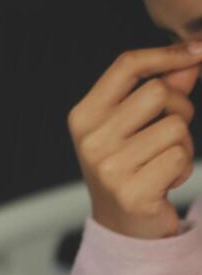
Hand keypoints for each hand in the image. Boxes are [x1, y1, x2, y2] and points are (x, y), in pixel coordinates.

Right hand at [69, 43, 201, 239]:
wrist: (121, 223)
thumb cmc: (130, 164)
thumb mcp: (136, 122)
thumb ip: (163, 87)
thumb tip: (193, 56)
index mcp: (84, 117)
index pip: (126, 66)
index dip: (167, 54)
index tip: (197, 52)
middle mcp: (90, 141)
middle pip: (157, 92)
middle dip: (178, 107)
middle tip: (168, 133)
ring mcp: (108, 168)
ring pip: (175, 127)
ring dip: (183, 143)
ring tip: (163, 161)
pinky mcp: (132, 193)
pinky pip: (180, 158)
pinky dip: (182, 169)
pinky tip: (164, 182)